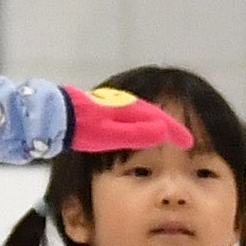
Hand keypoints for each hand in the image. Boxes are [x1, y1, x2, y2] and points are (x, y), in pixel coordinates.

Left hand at [65, 86, 191, 156]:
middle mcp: (127, 103)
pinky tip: (137, 128)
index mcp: (131, 109)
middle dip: (170, 125)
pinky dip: (143, 121)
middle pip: (155, 113)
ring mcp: (116, 103)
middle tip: (182, 138)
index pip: (161, 120)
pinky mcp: (106, 107)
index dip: (176, 132)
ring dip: (156, 122)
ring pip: (143, 112)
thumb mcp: (111, 135)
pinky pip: (132, 114)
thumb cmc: (83, 128)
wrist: (56, 115)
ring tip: (165, 134)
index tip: (189, 142)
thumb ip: (137, 133)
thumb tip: (164, 131)